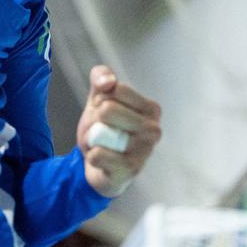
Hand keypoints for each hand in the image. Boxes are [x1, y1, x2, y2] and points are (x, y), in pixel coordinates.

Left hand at [76, 65, 161, 197]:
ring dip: (92, 138)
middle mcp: (154, 129)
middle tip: (101, 129)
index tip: (104, 110)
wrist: (99, 164)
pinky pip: (98, 155)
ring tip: (102, 144)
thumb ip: (101, 77)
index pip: (115, 88)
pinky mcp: (131, 170)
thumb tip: (108, 82)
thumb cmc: (105, 127)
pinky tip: (102, 160)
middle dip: (94, 119)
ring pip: (101, 132)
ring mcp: (145, 151)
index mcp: (151, 108)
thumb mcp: (99, 97)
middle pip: (107, 110)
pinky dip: (92, 155)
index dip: (100, 99)